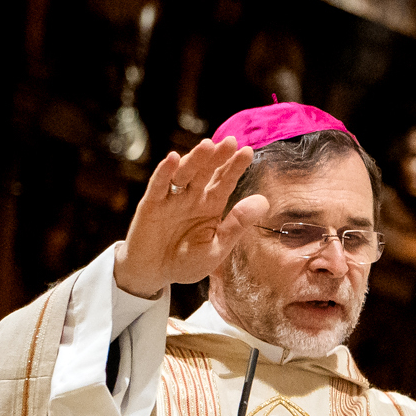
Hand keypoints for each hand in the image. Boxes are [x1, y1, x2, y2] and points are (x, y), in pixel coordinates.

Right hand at [115, 137, 267, 297]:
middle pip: (206, 172)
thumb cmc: (186, 262)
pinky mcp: (151, 204)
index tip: (248, 151)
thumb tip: (263, 201)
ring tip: (207, 145)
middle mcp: (192, 197)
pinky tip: (173, 158)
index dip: (235, 166)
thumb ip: (237, 225)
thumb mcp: (217, 248)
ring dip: (195, 159)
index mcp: (211, 205)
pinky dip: (165, 172)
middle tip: (231, 142)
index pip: (225, 181)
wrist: (154, 274)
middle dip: (218, 157)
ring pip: (184, 174)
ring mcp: (171, 198)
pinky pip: (158, 185)